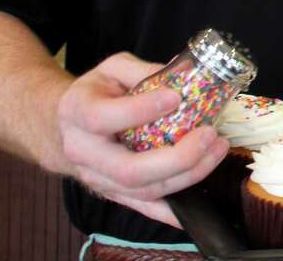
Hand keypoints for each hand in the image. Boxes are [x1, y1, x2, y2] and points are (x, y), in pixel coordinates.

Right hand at [56, 52, 228, 227]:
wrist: (65, 126)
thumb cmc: (95, 93)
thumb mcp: (113, 69)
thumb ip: (143, 70)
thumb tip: (185, 73)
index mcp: (78, 112)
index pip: (103, 118)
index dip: (140, 110)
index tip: (176, 97)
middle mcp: (84, 152)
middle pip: (129, 169)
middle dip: (177, 157)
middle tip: (209, 134)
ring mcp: (98, 178)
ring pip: (144, 189)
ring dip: (187, 174)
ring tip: (217, 149)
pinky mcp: (114, 193)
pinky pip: (144, 207)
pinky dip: (169, 213)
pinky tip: (194, 210)